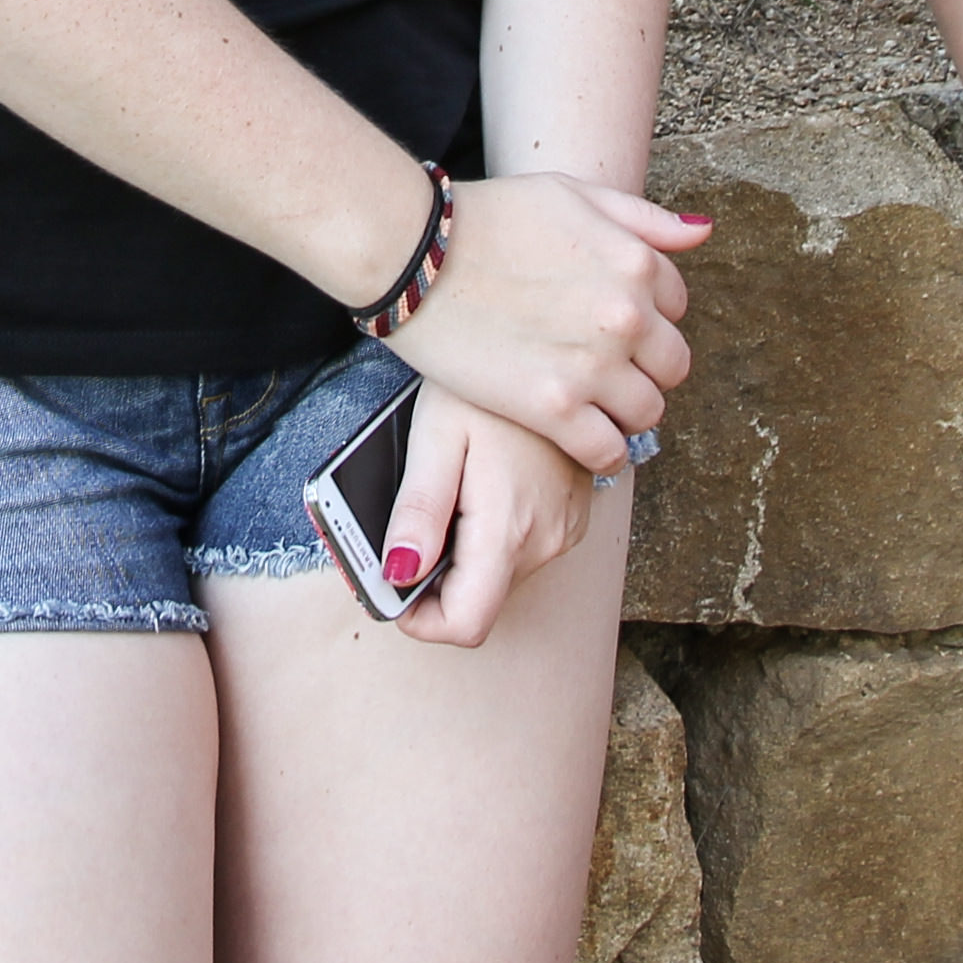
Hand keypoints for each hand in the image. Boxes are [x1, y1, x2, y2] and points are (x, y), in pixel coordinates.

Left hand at [373, 384, 599, 649]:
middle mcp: (547, 541)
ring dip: (462, 554)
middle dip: (435, 580)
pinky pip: (521, 548)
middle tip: (404, 526)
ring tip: (442, 495)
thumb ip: (419, 512)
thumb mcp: (435, 439)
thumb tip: (396, 576)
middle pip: (479, 600)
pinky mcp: (572, 514)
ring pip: (499, 576)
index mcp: (509, 529)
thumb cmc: (482, 387)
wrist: (548, 339)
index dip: (420, 619)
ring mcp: (566, 529)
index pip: (466, 624)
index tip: (391, 583)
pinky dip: (489, 534)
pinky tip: (474, 486)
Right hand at [382, 170, 702, 477]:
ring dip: (624, 411)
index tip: (613, 325)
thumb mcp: (572, 194)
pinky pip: (607, 451)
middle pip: (671, 365)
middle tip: (605, 368)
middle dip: (645, 367)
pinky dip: (601, 451)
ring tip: (592, 403)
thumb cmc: (489, 218)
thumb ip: (643, 218)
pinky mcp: (553, 408)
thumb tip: (703, 233)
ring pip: (646, 412)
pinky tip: (578, 436)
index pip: (677, 306)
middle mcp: (626, 316)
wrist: (416, 253)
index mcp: (636, 263)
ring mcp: (593, 365)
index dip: (647, 316)